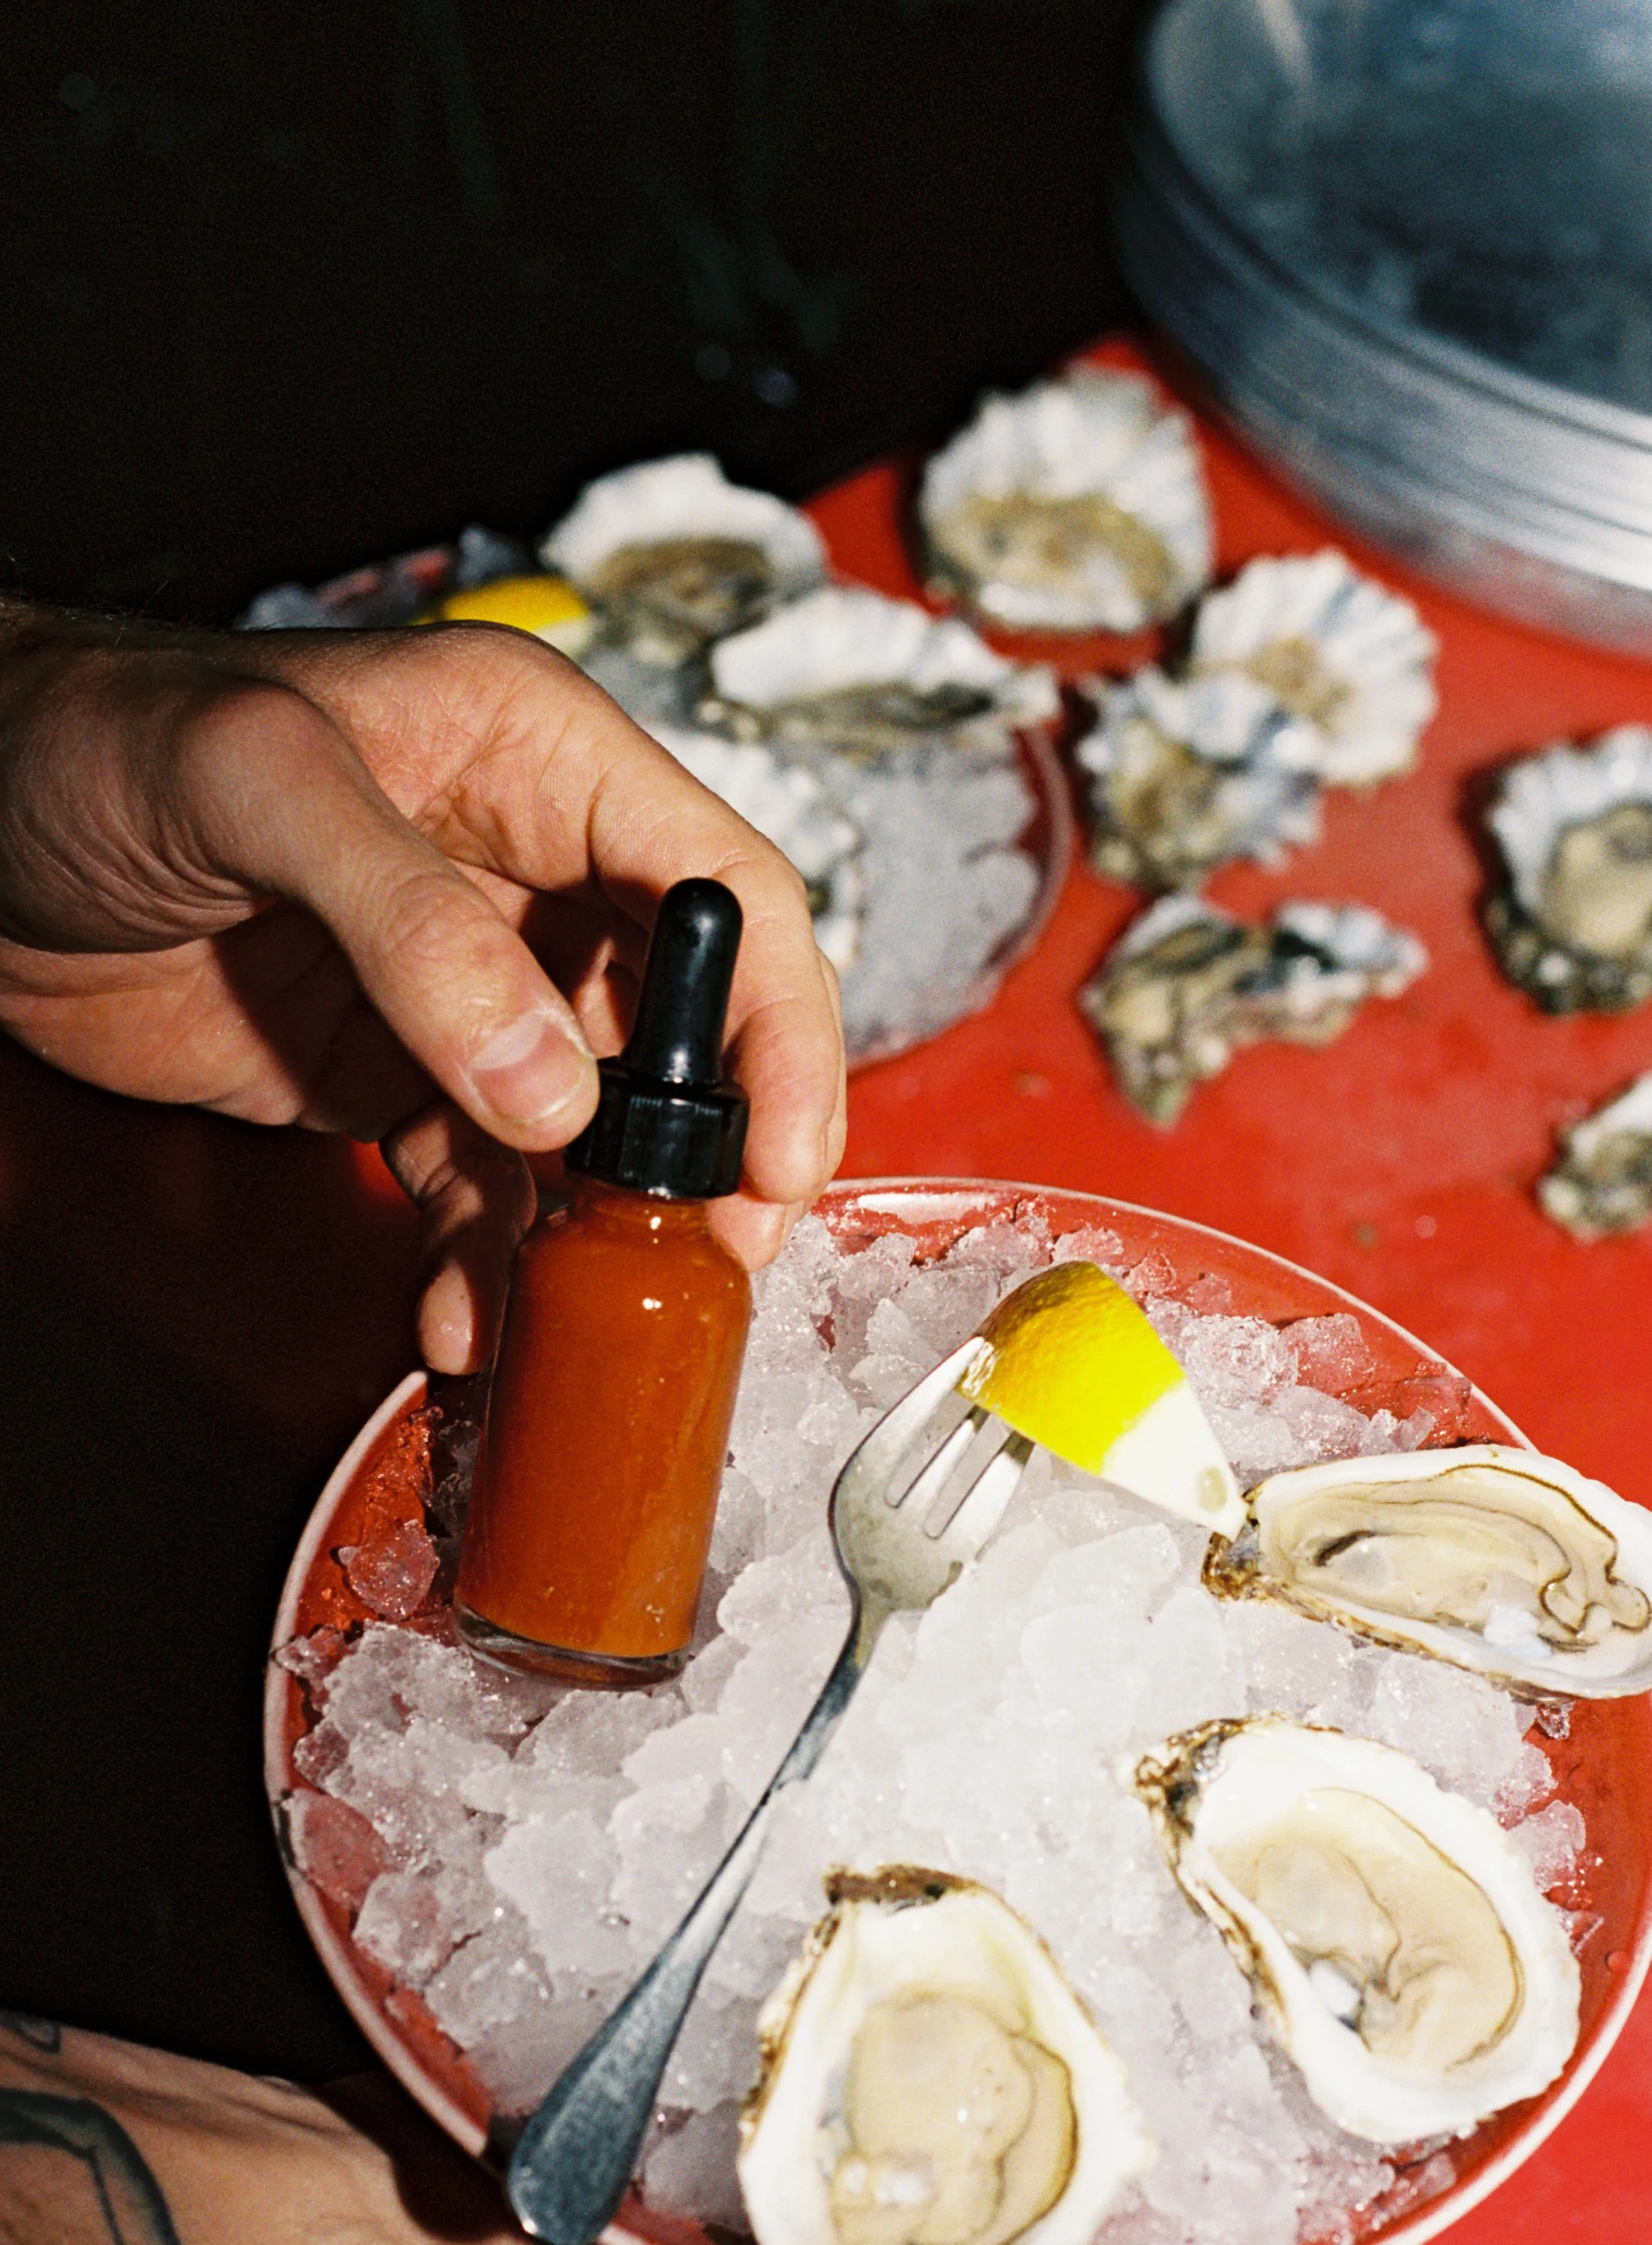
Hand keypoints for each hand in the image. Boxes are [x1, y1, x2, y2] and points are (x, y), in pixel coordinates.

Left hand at [0, 609, 846, 1366]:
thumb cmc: (89, 737)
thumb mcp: (254, 788)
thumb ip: (415, 925)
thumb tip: (547, 1083)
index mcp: (538, 759)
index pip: (722, 888)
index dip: (777, 1022)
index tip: (779, 1151)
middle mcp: (528, 873)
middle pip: (684, 1025)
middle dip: (710, 1148)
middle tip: (714, 1250)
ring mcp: (467, 984)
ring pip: (588, 1129)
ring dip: (590, 1230)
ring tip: (570, 1307)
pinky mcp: (397, 1071)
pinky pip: (477, 1182)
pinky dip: (481, 1258)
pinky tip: (462, 1315)